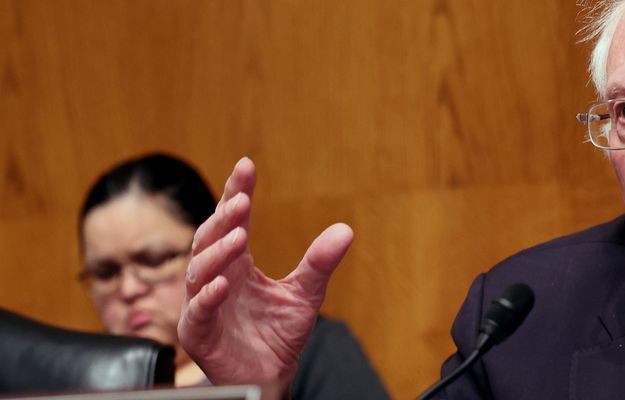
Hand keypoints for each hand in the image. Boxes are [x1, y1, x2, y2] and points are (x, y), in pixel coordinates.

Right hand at [177, 157, 353, 386]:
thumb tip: (346, 230)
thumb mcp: (305, 293)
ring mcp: (203, 303)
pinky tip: (224, 284)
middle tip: (242, 199)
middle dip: (224, 217)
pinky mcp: (199, 332)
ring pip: (199, 270)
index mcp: (238, 263)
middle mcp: (216, 277)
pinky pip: (197, 311)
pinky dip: (208, 297)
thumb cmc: (279, 333)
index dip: (236, 193)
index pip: (233, 221)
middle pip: (210, 238)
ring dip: (217, 251)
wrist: (271, 375)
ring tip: (239, 235)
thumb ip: (319, 263)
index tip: (246, 166)